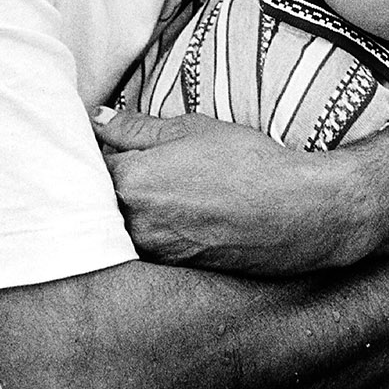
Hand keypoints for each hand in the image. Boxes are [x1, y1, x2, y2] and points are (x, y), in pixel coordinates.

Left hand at [94, 108, 360, 275]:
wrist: (295, 212)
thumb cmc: (246, 163)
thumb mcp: (190, 129)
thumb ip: (135, 127)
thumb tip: (98, 119)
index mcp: (132, 182)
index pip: (92, 163)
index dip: (103, 148)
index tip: (117, 140)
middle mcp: (135, 223)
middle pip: (103, 197)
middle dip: (113, 177)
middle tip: (145, 161)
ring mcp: (154, 250)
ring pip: (124, 221)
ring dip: (133, 203)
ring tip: (168, 184)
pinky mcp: (174, 268)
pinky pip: (147, 241)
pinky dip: (153, 224)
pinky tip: (181, 208)